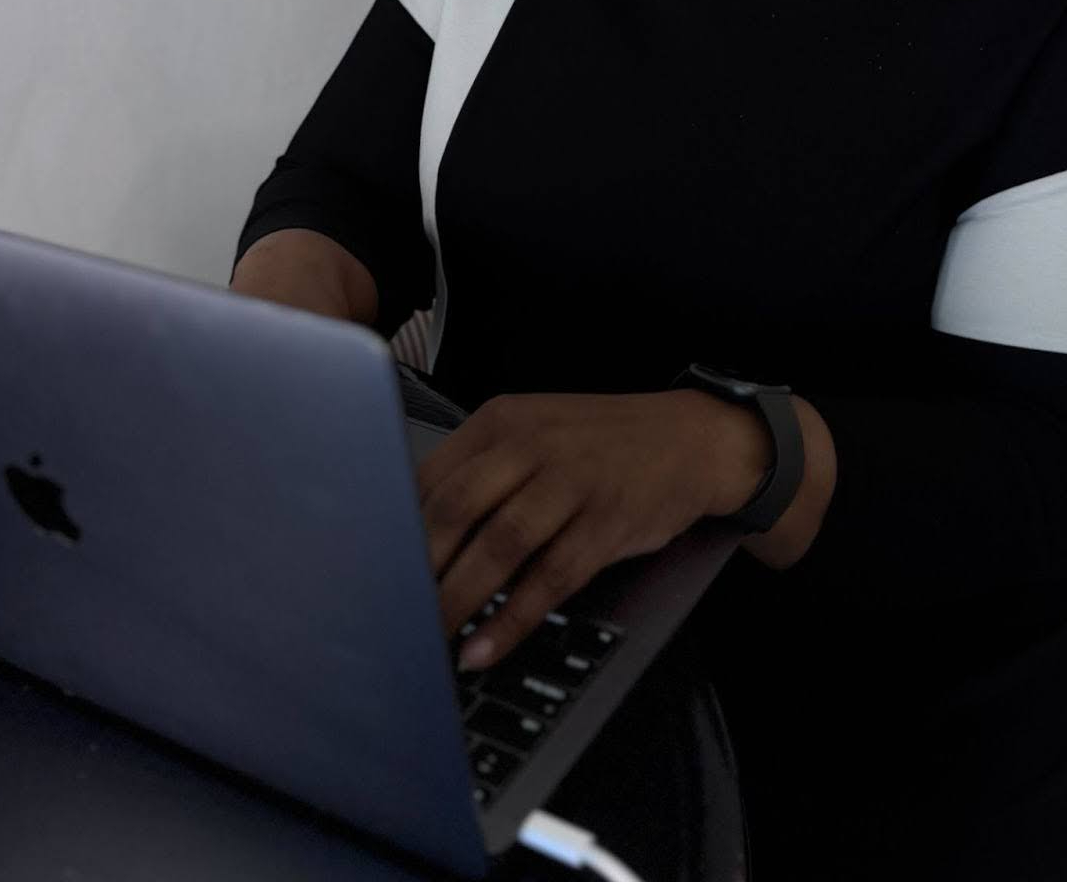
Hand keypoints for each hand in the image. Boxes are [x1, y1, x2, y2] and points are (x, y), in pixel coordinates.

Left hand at [415, 389, 770, 671]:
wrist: (694, 437)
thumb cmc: (602, 444)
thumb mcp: (537, 434)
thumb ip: (482, 473)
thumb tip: (415, 535)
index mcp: (502, 420)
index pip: (431, 477)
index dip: (396, 531)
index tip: (373, 574)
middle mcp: (532, 444)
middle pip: (455, 509)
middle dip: (416, 570)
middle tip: (390, 614)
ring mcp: (571, 482)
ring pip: (498, 545)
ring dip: (458, 601)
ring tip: (430, 640)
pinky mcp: (606, 522)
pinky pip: (549, 578)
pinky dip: (511, 619)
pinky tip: (486, 646)